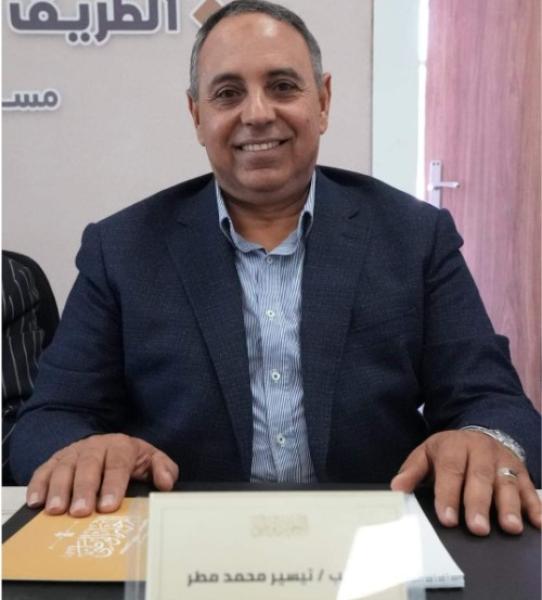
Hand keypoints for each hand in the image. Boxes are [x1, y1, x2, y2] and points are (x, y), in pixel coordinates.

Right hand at [26, 433, 178, 516]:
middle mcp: (95, 447)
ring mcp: (73, 453)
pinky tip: (37, 502)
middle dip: (85, 489)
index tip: (109, 506)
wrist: (107, 445)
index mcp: (121, 446)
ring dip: (59, 490)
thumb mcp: (151, 460)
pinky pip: (43, 470)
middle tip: (81, 512)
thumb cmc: (131, 459)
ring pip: (64, 468)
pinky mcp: (55, 460)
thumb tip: (166, 483)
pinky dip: (38, 485)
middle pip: (89, 466)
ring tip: (57, 511)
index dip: (113, 485)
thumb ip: (164, 469)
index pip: (118, 464)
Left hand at [390, 430, 541, 535]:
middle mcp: (481, 450)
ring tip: (509, 527)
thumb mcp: (426, 453)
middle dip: (479, 504)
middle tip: (477, 528)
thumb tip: (397, 488)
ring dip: (510, 506)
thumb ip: (412, 470)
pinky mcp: (522, 470)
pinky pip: (529, 488)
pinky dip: (535, 505)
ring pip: (507, 482)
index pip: (450, 470)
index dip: (448, 495)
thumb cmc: (449, 451)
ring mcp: (503, 460)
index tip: (447, 519)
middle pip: (480, 477)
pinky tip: (537, 522)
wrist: (477, 434)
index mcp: (454, 446)